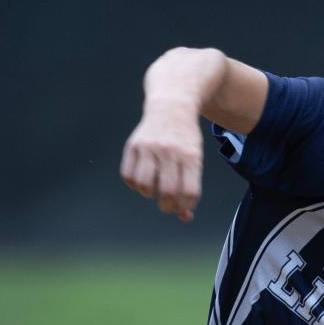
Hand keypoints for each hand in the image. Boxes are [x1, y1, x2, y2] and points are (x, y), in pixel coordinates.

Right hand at [120, 96, 203, 221]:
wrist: (172, 107)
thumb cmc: (185, 140)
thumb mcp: (194, 159)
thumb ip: (190, 187)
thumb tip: (185, 218)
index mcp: (190, 156)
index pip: (189, 192)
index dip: (185, 206)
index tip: (184, 205)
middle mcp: (170, 151)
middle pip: (166, 191)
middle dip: (167, 206)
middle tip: (167, 205)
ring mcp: (150, 147)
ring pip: (144, 184)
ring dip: (148, 195)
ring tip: (153, 190)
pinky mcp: (134, 145)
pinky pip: (128, 175)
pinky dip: (134, 185)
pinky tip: (142, 181)